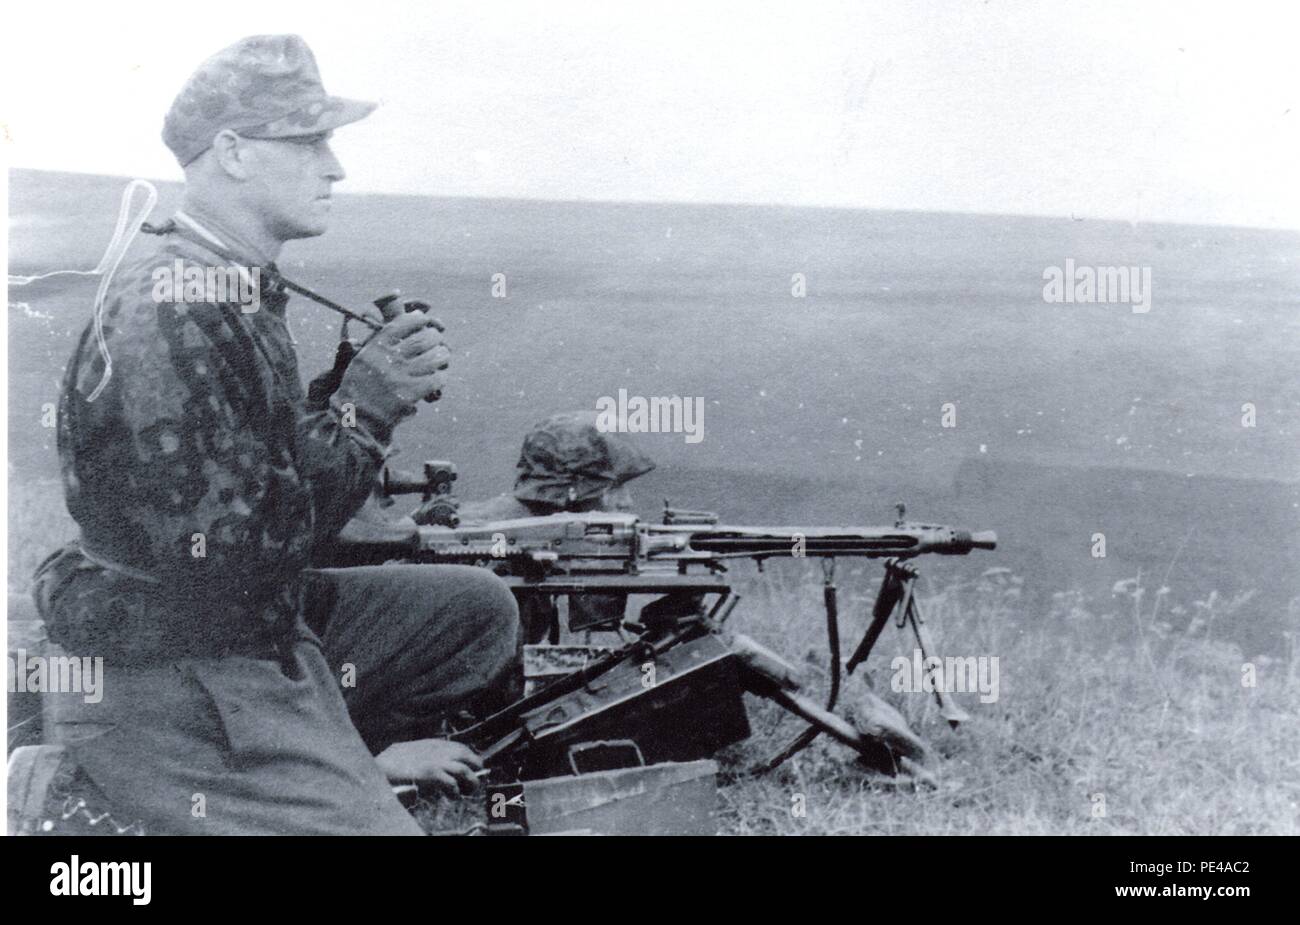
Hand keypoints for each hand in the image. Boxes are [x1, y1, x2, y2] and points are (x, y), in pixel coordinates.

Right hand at [336, 310, 448, 434]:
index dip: (417, 319)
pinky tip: (439, 379)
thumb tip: (397, 329)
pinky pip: (435, 379)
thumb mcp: (361, 361)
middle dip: (434, 337)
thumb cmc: (358, 390)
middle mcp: (389, 359)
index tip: (424, 319)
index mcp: (375, 348)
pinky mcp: (410, 394)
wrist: (354, 419)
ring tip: (443, 356)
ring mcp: (400, 376)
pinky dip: (441, 378)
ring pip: (433, 357)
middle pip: (422, 339)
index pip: (400, 324)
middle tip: (437, 340)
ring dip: (442, 355)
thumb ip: (377, 347)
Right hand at [376, 738, 483, 795]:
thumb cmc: (390, 762)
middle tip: (474, 780)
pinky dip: (456, 792)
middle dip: (476, 767)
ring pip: (464, 770)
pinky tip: (453, 796)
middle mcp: (438, 750)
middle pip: (468, 755)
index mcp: (433, 744)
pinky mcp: (431, 775)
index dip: (469, 758)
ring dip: (471, 782)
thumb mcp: (410, 751)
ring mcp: (435, 762)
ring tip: (468, 791)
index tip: (472, 768)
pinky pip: (452, 784)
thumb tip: (437, 767)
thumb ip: (425, 755)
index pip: (460, 748)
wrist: (377, 767)